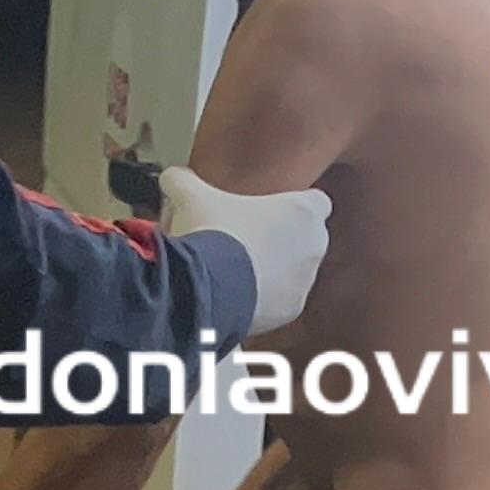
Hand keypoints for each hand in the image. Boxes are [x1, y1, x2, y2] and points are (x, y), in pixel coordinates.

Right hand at [160, 169, 335, 332]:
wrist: (210, 289)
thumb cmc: (214, 234)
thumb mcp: (193, 197)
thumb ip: (185, 182)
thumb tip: (173, 178)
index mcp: (303, 212)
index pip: (317, 201)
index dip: (296, 204)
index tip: (274, 208)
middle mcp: (314, 246)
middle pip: (308, 238)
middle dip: (283, 239)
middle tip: (250, 238)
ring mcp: (305, 281)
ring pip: (295, 271)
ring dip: (274, 270)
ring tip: (239, 269)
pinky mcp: (291, 310)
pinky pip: (280, 300)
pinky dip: (264, 298)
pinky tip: (237, 293)